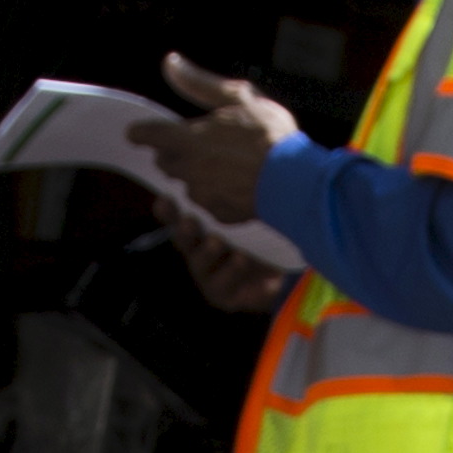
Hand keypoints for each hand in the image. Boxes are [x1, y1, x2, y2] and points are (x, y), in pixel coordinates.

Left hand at [124, 49, 295, 221]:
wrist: (297, 182)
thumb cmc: (270, 136)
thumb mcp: (238, 97)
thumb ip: (199, 83)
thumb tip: (171, 63)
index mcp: (188, 138)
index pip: (146, 135)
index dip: (141, 132)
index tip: (138, 131)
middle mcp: (188, 169)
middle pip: (165, 161)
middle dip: (175, 152)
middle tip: (201, 143)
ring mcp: (202, 195)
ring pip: (187, 183)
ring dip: (197, 173)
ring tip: (226, 164)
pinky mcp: (218, 214)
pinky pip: (208, 202)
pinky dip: (218, 193)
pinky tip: (239, 183)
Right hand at [162, 195, 292, 311]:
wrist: (287, 273)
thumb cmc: (264, 234)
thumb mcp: (251, 211)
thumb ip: (235, 194)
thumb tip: (225, 157)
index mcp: (200, 227)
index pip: (176, 216)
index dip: (168, 209)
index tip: (165, 198)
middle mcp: (198, 251)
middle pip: (183, 239)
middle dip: (184, 230)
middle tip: (189, 221)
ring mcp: (208, 275)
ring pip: (200, 262)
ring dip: (207, 251)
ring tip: (216, 242)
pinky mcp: (223, 295)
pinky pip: (222, 283)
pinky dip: (231, 271)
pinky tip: (241, 259)